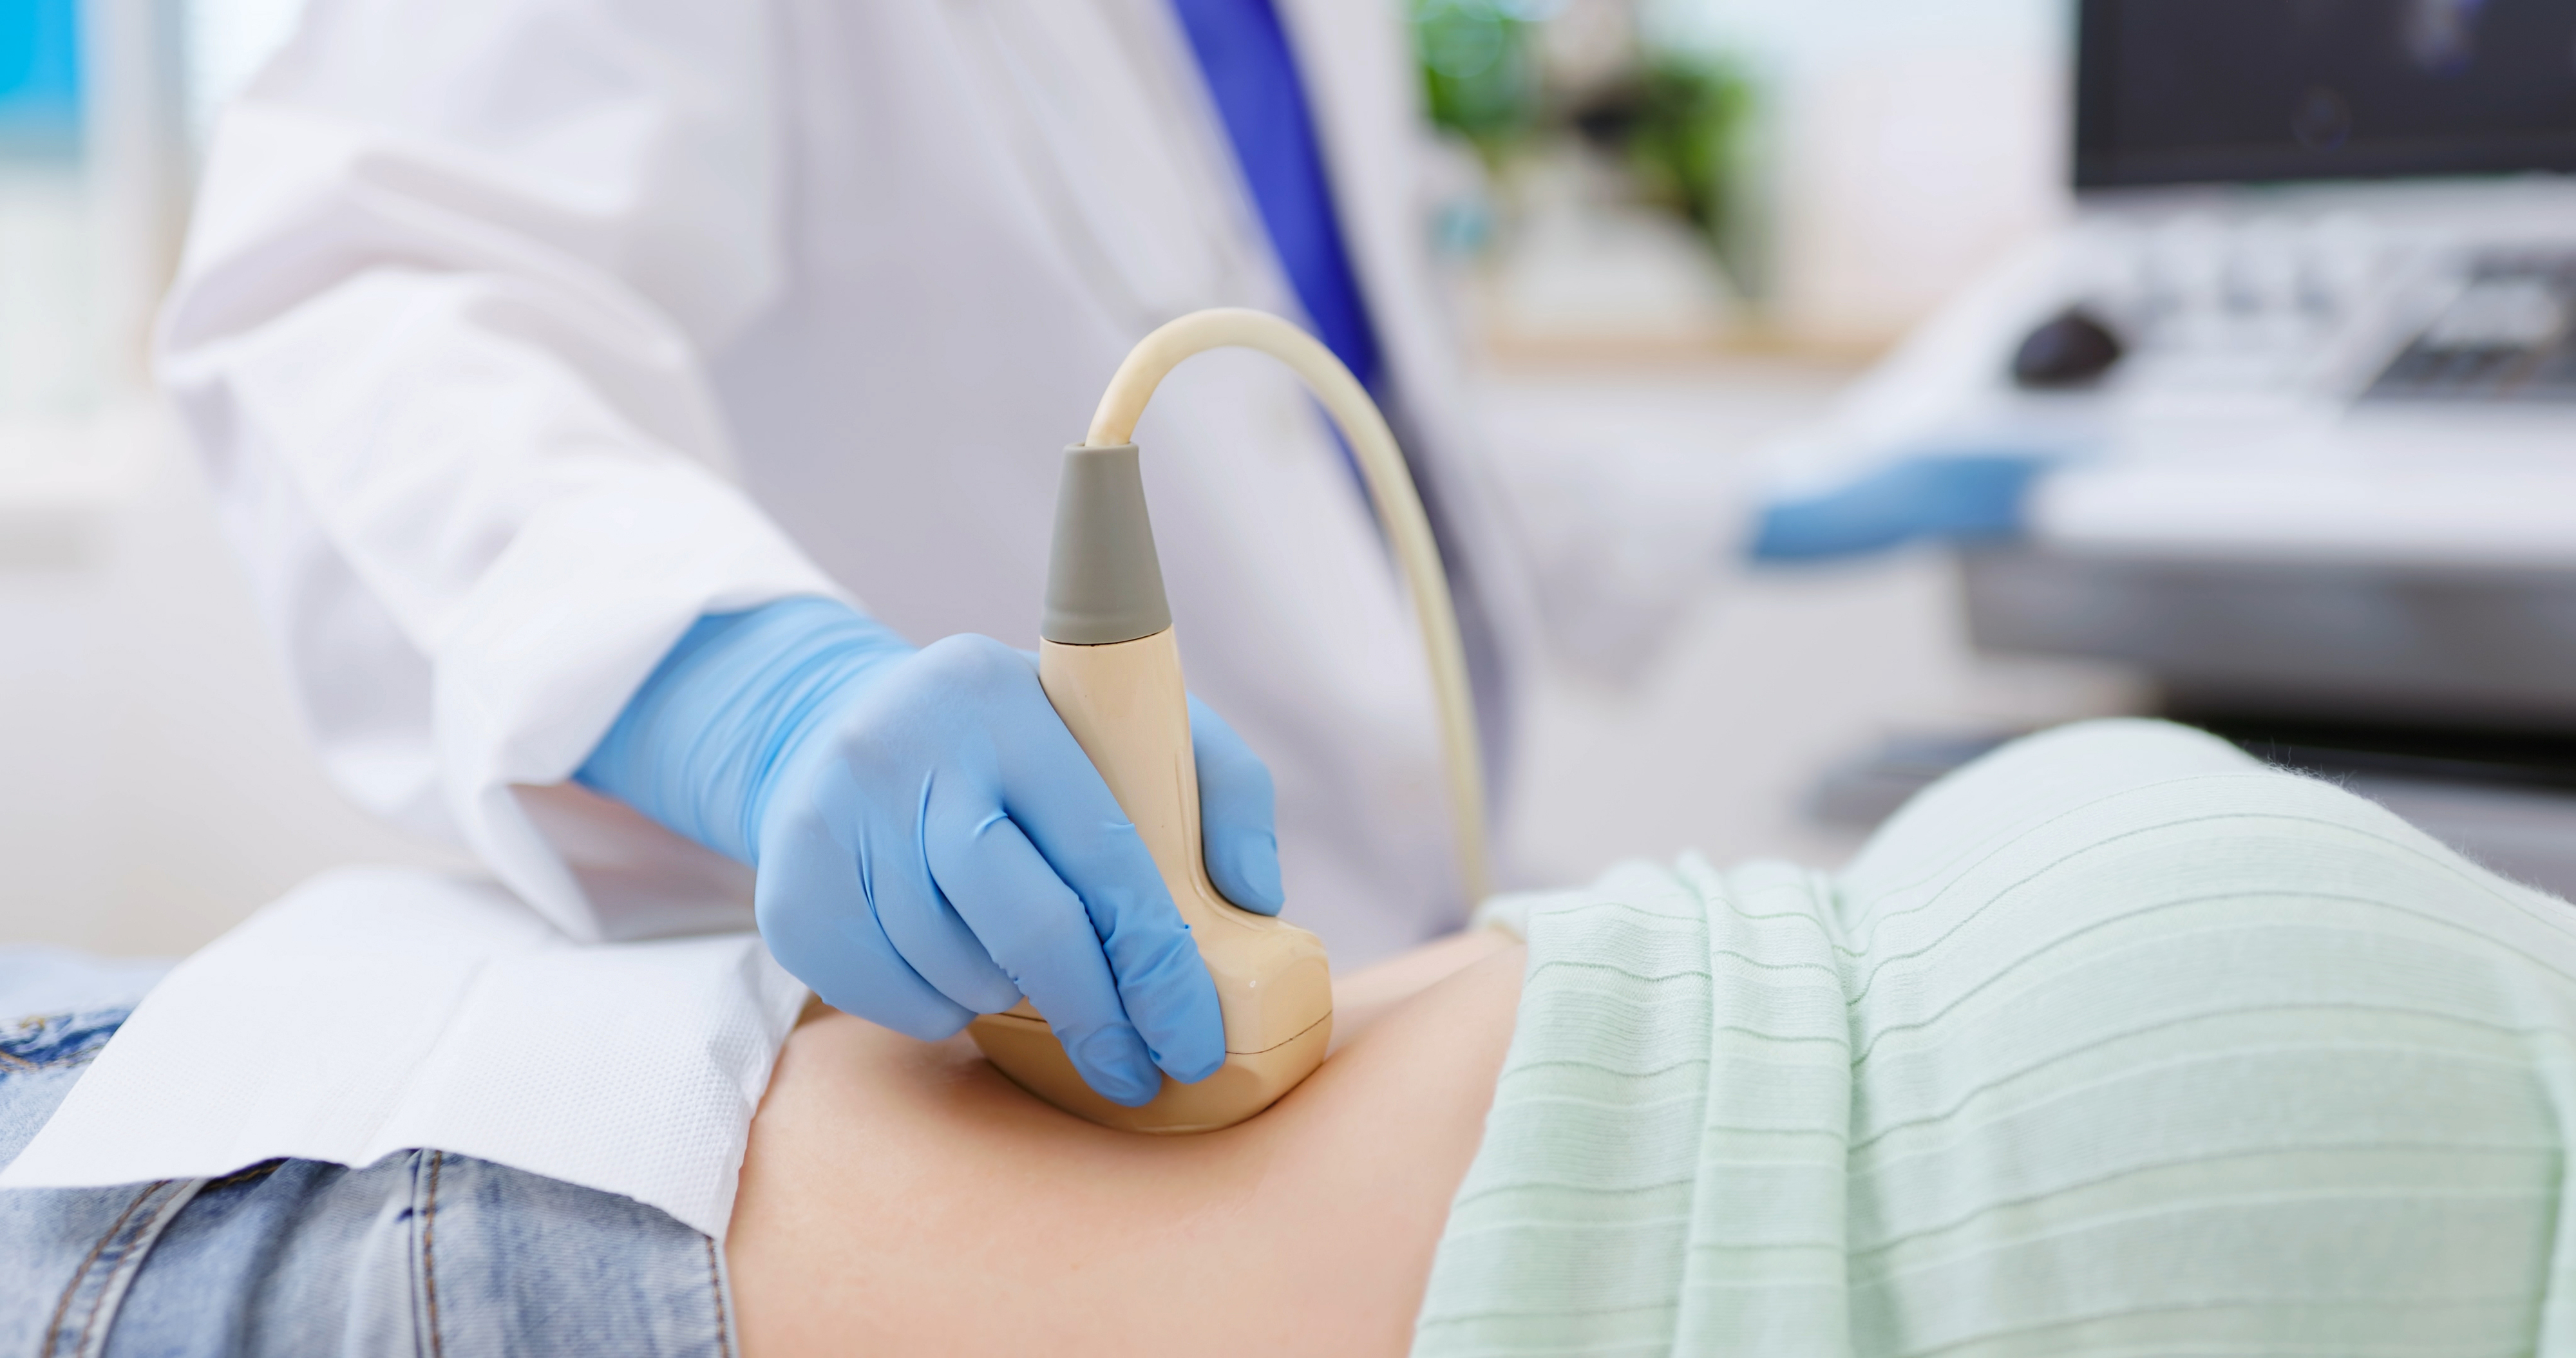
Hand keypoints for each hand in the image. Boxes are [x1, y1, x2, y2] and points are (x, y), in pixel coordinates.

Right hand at [577, 600, 1284, 1105]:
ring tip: (1025, 972)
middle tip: (1138, 1072)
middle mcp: (908, 751)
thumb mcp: (1117, 726)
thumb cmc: (1011, 745)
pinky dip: (941, 1007)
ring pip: (959, 971)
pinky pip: (892, 1000)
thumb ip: (1216, 786)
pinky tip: (954, 965)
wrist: (830, 724)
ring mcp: (835, 821)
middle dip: (1098, 1017)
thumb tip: (1257, 895)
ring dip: (1011, 1000)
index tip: (1194, 1039)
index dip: (1158, 964)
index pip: (1104, 853)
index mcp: (1004, 703)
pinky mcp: (791, 892)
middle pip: (1027, 926)